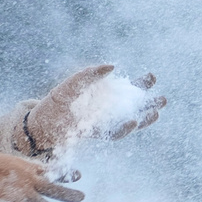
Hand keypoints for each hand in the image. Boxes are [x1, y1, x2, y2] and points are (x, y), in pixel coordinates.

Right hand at [0, 146, 84, 201]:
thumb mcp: (15, 162)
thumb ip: (28, 170)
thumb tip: (38, 174)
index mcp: (31, 167)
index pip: (53, 171)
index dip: (66, 174)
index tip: (79, 175)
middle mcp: (30, 178)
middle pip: (54, 188)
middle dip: (69, 194)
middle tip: (82, 197)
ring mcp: (22, 190)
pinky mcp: (12, 201)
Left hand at [25, 64, 166, 154]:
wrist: (39, 126)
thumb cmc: (53, 103)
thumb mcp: (72, 83)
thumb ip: (90, 74)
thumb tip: (113, 67)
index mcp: (104, 95)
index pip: (127, 89)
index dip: (141, 85)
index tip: (151, 77)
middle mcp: (107, 110)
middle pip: (134, 107)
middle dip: (149, 103)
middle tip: (163, 99)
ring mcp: (103, 123)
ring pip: (130, 121)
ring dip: (144, 119)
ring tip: (157, 113)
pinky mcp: (96, 134)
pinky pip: (114, 133)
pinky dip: (125, 128)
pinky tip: (133, 121)